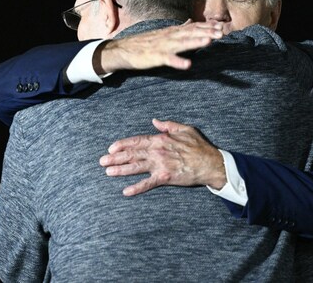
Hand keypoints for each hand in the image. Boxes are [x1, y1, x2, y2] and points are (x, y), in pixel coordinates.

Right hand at [96, 20, 222, 73]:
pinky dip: (178, 62)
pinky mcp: (156, 57)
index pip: (193, 27)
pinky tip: (188, 65)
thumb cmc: (145, 43)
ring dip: (195, 42)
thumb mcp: (164, 33)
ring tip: (209, 41)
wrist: (123, 49)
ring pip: (182, 43)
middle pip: (191, 33)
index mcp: (173, 32)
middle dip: (207, 32)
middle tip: (222, 33)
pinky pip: (168, 59)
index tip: (222, 28)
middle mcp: (170, 36)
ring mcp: (163, 46)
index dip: (207, 27)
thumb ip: (179, 28)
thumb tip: (191, 21)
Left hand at [99, 119, 225, 195]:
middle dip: (115, 158)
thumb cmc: (199, 146)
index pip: (136, 141)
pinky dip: (136, 187)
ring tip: (108, 172)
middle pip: (131, 154)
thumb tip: (155, 121)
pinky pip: (148, 183)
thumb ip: (168, 125)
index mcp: (160, 139)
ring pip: (135, 167)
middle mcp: (157, 152)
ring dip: (120, 170)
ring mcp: (160, 165)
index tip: (111, 148)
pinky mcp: (165, 178)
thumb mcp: (184, 129)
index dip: (122, 144)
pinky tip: (125, 191)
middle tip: (102, 161)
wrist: (211, 163)